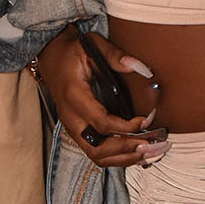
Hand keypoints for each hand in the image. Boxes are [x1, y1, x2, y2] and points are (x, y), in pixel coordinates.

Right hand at [35, 24, 165, 168]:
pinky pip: (96, 152)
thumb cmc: (72, 52)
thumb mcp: (93, 46)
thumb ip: (116, 56)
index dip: (126, 127)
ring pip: (96, 156)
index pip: (101, 122)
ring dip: (125, 158)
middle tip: (153, 145)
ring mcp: (72, 127)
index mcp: (74, 96)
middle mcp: (71, 117)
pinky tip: (138, 154)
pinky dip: (118, 158)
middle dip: (127, 150)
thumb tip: (142, 68)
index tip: (147, 121)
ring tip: (150, 153)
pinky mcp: (78, 131)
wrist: (51, 56)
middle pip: (98, 148)